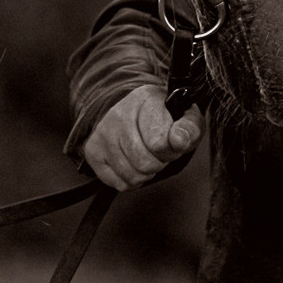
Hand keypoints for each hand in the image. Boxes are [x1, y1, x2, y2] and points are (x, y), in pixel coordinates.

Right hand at [81, 84, 201, 190]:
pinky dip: (131, 180)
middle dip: (160, 162)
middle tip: (160, 152)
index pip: (159, 143)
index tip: (174, 142)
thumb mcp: (186, 117)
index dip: (173, 150)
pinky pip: (119, 183)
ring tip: (147, 155)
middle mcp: (118, 114)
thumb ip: (189, 128)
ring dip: (146, 173)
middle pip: (145, 163)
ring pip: (132, 176)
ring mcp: (103, 133)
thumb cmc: (164, 118)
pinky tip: (133, 162)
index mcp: (145, 99)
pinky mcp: (93, 152)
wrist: (133, 112)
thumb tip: (179, 141)